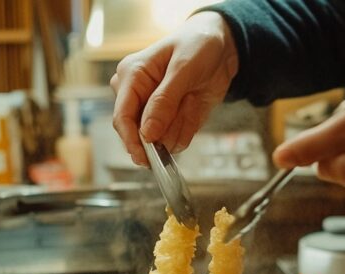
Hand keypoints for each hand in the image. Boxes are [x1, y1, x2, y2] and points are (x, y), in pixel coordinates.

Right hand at [111, 11, 238, 165]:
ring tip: (192, 97)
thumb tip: (147, 133)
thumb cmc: (197, 45)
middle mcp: (136, 96)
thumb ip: (164, 100)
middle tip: (186, 104)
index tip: (145, 157)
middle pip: (138, 133)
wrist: (221, 47)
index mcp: (131, 76)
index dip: (131, 139)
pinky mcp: (169, 121)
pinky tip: (194, 104)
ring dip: (180, 125)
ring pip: (160, 140)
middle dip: (165, 129)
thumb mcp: (183, 68)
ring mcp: (152, 111)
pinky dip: (188, 127)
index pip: (122, 116)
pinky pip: (175, 139)